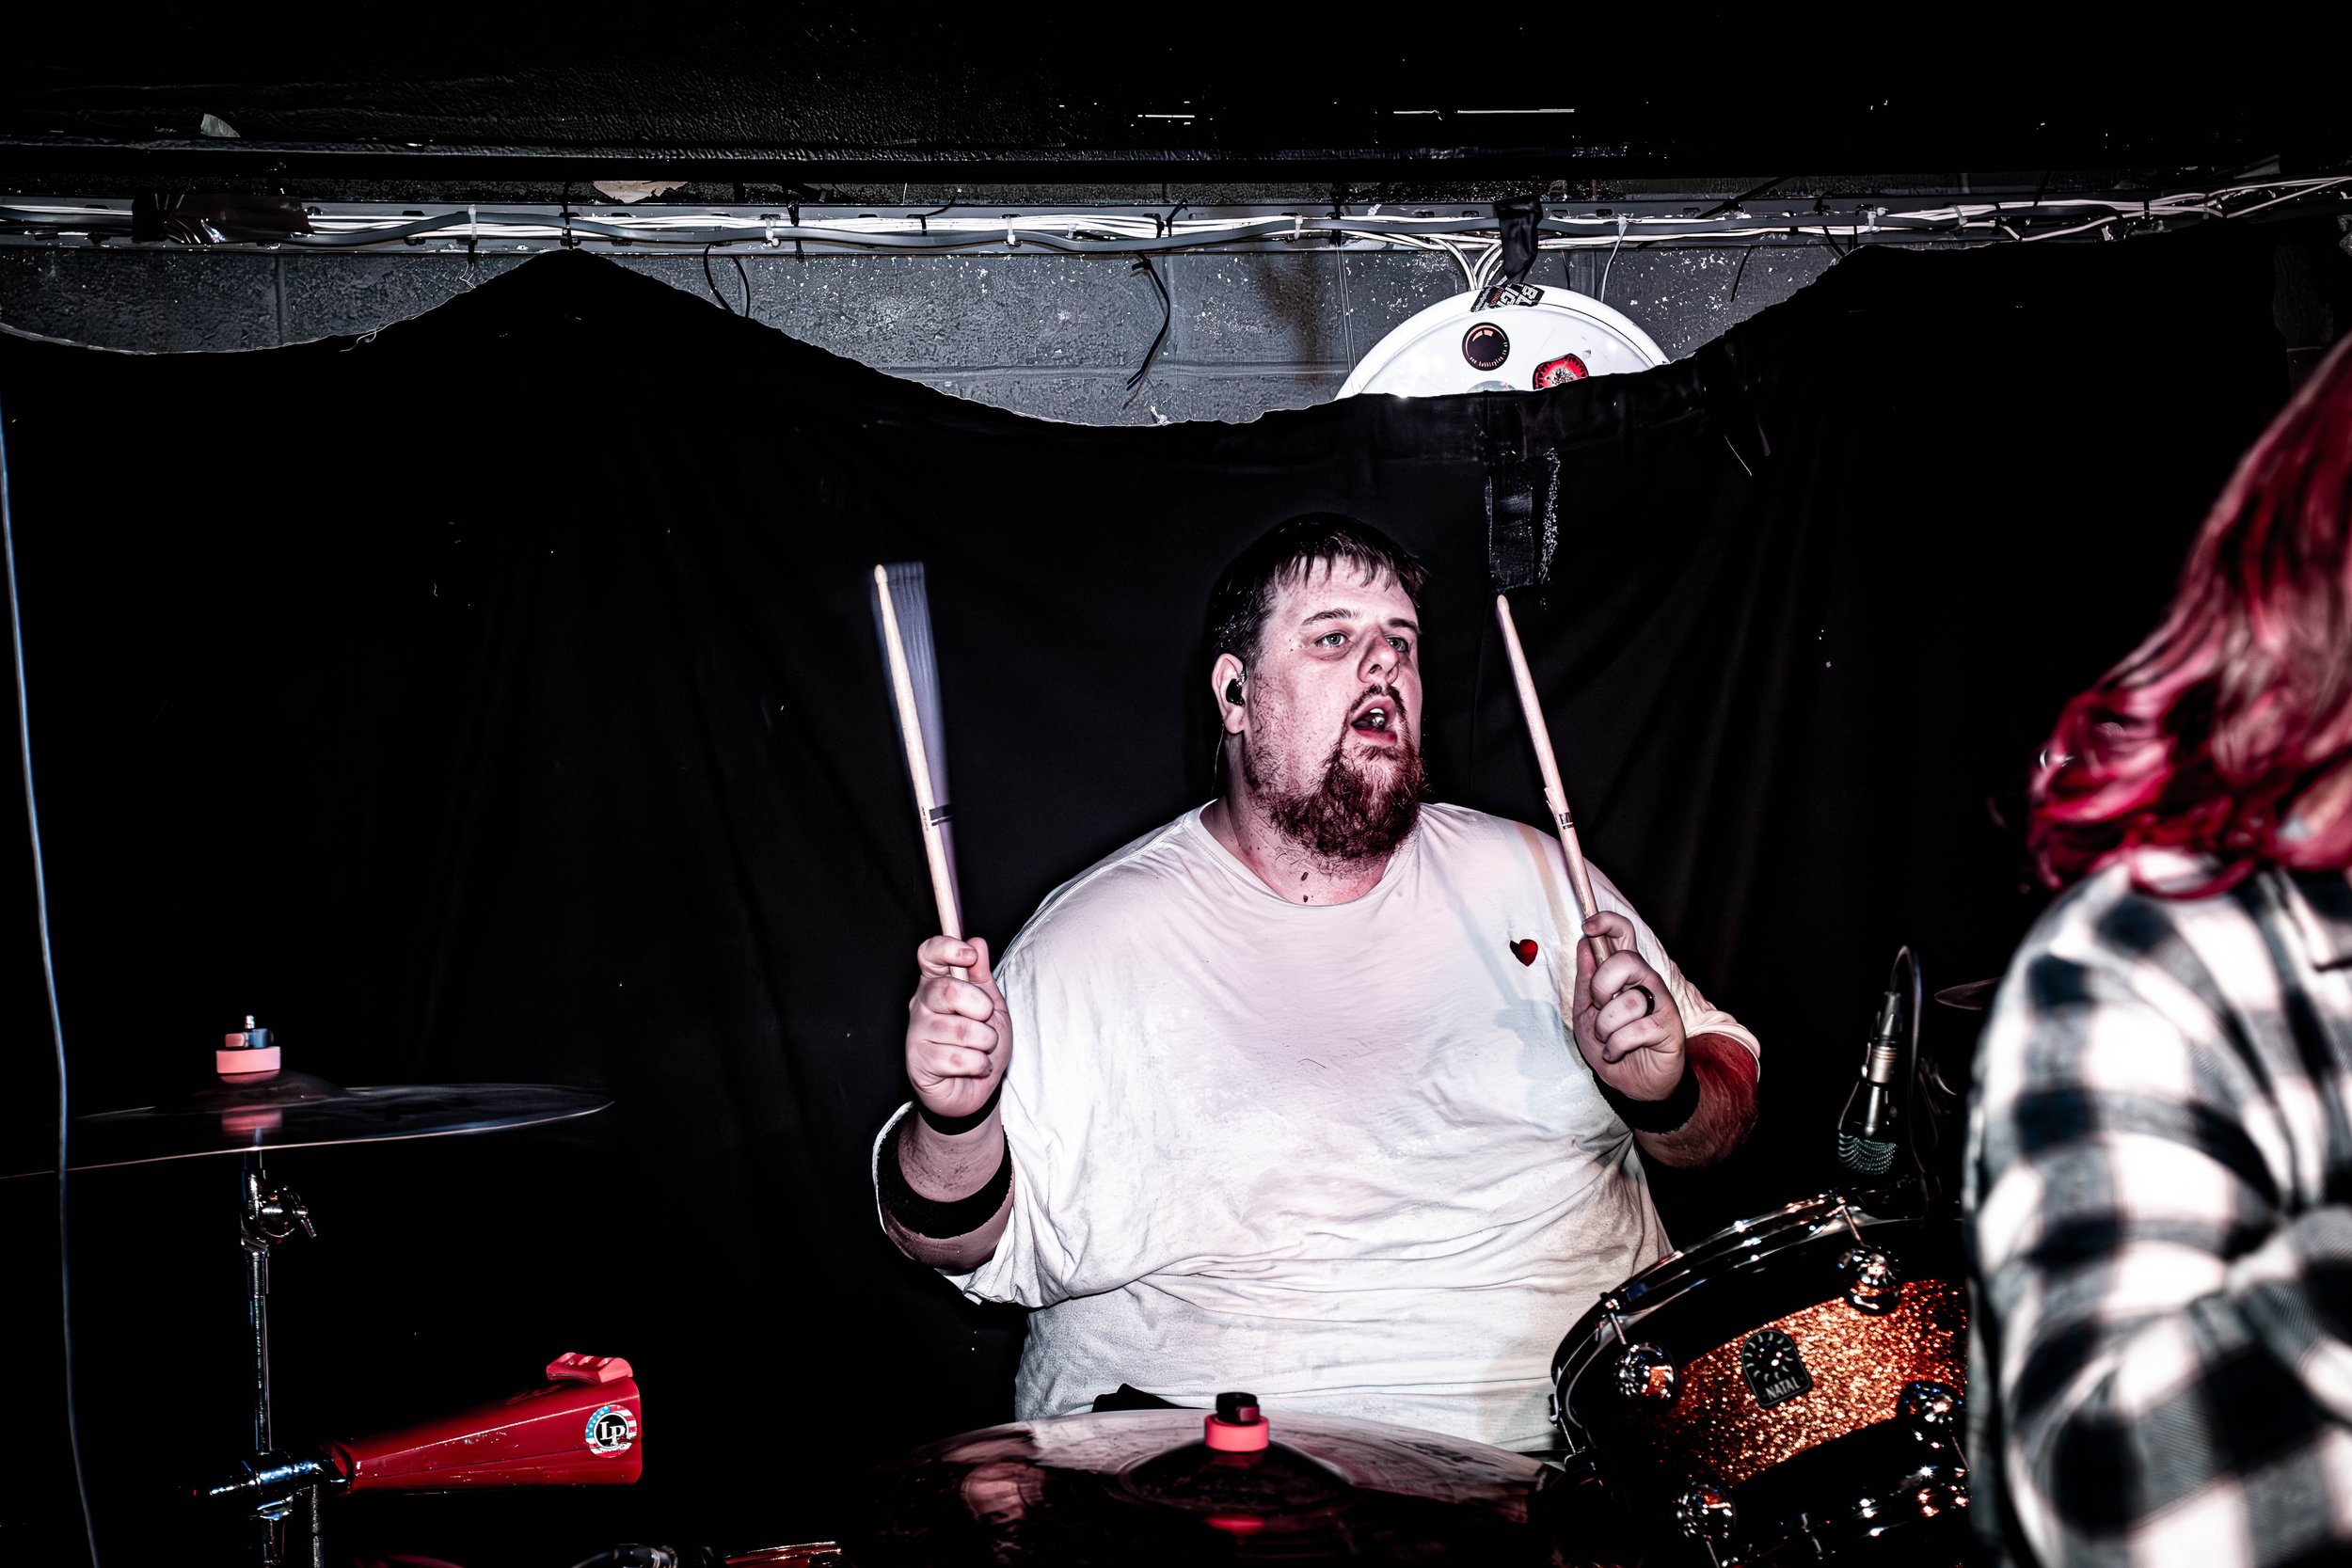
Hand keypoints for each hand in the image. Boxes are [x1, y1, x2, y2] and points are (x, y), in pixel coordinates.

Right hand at [905, 935, 1011, 1123]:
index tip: (969, 955)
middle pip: (947, 990)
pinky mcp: (918, 1061)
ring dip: (985, 1042)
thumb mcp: (992, 1008)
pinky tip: (974, 1067)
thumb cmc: (982, 1045)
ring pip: (960, 1029)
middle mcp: (921, 1004)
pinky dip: (979, 1064)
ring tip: (981, 1049)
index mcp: (937, 984)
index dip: (946, 948)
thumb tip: (977, 943)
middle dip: (980, 1007)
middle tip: (985, 1019)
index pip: (928, 954)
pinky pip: (959, 1058)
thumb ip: (983, 976)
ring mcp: (917, 1033)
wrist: (976, 1090)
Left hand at [1572, 911, 1685, 1102]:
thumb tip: (1584, 944)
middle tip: (1599, 1007)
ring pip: (1628, 1001)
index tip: (1588, 927)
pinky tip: (1619, 1052)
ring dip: (1606, 1027)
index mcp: (1625, 975)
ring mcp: (1661, 1003)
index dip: (1607, 922)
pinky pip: (1635, 1030)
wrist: (1633, 1085)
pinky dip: (1617, 1046)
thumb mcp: (1586, 1013)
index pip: (1624, 933)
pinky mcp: (1669, 1028)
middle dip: (1601, 986)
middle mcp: (1646, 982)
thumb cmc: (1611, 1045)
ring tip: (1609, 1039)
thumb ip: (1586, 980)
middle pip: (1627, 960)